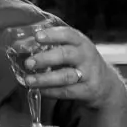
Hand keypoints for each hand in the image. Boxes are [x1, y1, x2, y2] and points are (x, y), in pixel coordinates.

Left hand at [11, 18, 125, 113]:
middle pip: (66, 55)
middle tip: (28, 63)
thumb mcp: (73, 49)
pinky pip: (66, 92)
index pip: (68, 35)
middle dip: (45, 58)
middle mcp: (86, 56)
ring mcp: (88, 74)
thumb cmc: (80, 62)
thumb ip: (53, 46)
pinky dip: (50, 91)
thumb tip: (21, 46)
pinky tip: (38, 90)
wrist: (104, 83)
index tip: (37, 37)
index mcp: (81, 42)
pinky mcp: (86, 90)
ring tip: (29, 80)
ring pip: (65, 76)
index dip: (52, 35)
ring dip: (45, 79)